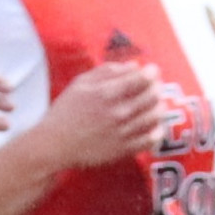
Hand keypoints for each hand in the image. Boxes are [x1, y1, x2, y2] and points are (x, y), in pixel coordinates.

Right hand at [39, 56, 168, 167]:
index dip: (152, 72)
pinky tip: (152, 124)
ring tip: (154, 103)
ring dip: (159, 106)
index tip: (151, 71)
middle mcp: (118, 112)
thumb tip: (134, 66)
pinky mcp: (125, 149)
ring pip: (156, 115)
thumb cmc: (66, 111)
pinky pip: (153, 138)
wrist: (55, 145)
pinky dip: (157, 129)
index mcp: (106, 93)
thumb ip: (108, 71)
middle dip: (157, 87)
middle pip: (153, 95)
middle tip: (153, 86)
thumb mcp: (81, 84)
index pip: (143, 78)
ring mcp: (123, 132)